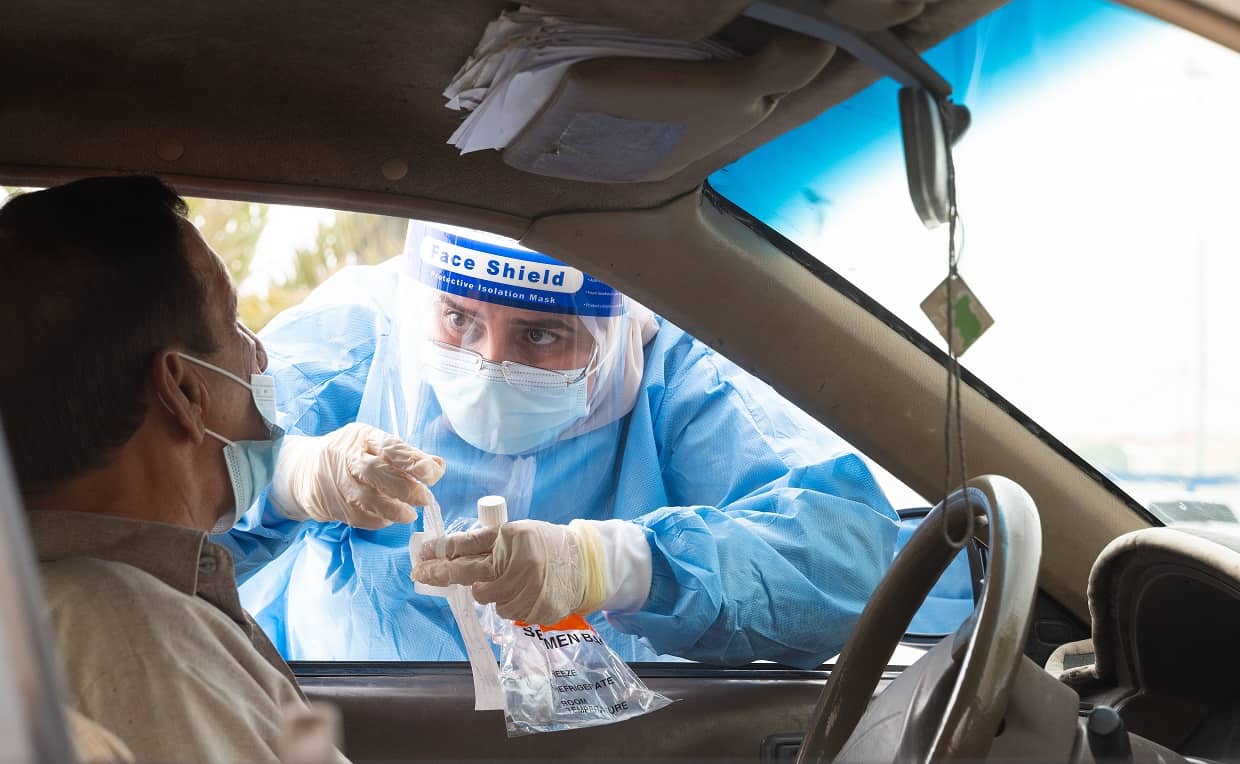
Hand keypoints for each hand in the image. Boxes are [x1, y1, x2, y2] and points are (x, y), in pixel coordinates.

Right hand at [270, 423, 444, 529]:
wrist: (304, 469)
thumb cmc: (352, 455)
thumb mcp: (376, 444)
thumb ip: (408, 455)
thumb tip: (438, 466)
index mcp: (364, 437)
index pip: (391, 447)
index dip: (414, 461)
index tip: (434, 473)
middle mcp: (349, 457)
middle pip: (376, 472)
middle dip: (405, 487)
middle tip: (425, 499)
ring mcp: (339, 482)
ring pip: (367, 499)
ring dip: (393, 510)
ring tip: (410, 515)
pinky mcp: (334, 505)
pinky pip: (359, 517)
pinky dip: (378, 520)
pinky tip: (389, 518)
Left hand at [411, 518, 652, 623]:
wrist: (585, 564)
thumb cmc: (544, 545)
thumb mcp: (516, 533)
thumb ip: (485, 543)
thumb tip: (444, 552)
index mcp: (511, 538)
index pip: (467, 547)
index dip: (440, 554)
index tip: (421, 559)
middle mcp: (518, 564)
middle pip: (469, 576)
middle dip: (441, 574)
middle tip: (421, 575)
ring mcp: (528, 590)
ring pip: (488, 600)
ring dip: (491, 592)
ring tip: (511, 580)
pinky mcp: (536, 610)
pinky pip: (508, 613)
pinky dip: (511, 604)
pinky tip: (525, 592)